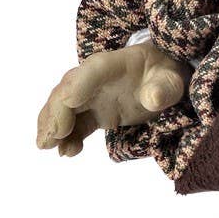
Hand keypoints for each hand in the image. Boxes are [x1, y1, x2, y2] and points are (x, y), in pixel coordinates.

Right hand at [36, 44, 188, 156]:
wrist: (159, 78)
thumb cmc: (164, 74)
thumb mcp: (171, 80)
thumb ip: (163, 89)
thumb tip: (153, 98)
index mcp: (113, 64)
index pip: (92, 70)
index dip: (79, 84)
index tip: (68, 102)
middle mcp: (94, 79)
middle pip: (67, 90)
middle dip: (56, 112)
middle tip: (52, 137)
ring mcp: (89, 97)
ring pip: (62, 108)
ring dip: (51, 126)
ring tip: (46, 146)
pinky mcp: (91, 114)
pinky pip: (74, 125)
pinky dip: (66, 138)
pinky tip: (66, 153)